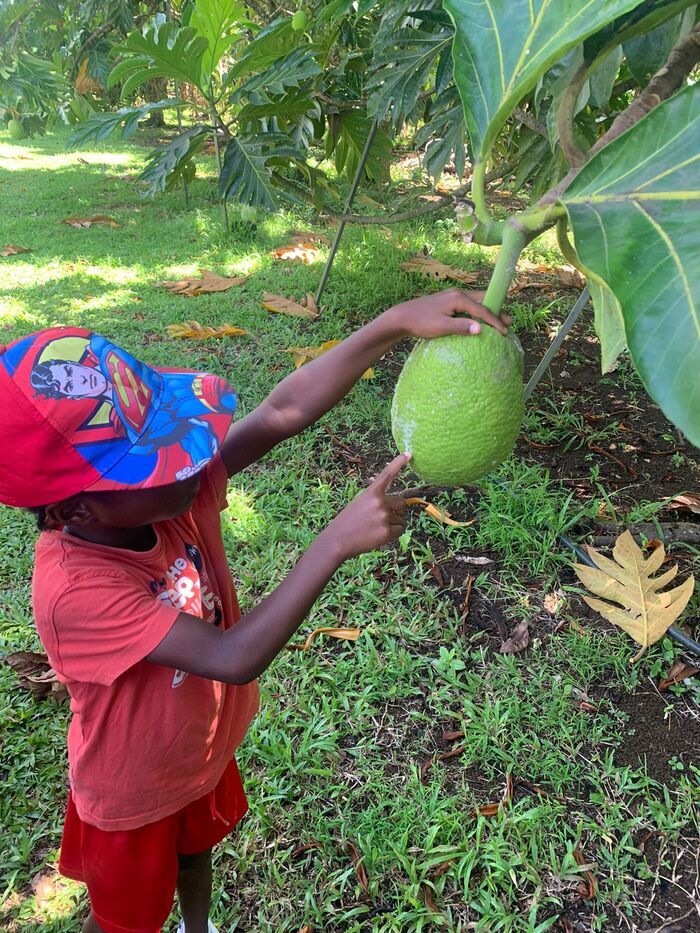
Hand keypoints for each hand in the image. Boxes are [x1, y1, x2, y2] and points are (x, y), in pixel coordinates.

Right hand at [322, 453, 410, 559]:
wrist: (338, 540)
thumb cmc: (348, 522)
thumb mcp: (360, 503)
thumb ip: (377, 500)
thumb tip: (400, 505)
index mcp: (371, 492)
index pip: (387, 474)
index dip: (398, 463)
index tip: (409, 454)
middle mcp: (379, 502)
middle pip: (402, 503)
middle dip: (397, 510)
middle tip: (381, 518)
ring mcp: (384, 516)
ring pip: (401, 518)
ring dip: (392, 523)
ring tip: (374, 528)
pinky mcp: (387, 531)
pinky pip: (400, 529)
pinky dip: (393, 533)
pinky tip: (378, 535)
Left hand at [386, 288, 510, 339]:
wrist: (402, 317)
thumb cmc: (421, 322)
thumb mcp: (441, 327)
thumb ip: (461, 327)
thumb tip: (480, 329)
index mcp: (458, 298)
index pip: (482, 309)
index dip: (494, 321)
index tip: (504, 332)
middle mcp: (458, 293)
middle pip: (483, 301)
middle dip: (496, 311)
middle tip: (508, 322)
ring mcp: (452, 296)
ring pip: (476, 302)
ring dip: (487, 311)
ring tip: (498, 320)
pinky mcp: (448, 301)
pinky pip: (468, 305)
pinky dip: (477, 311)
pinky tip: (479, 319)